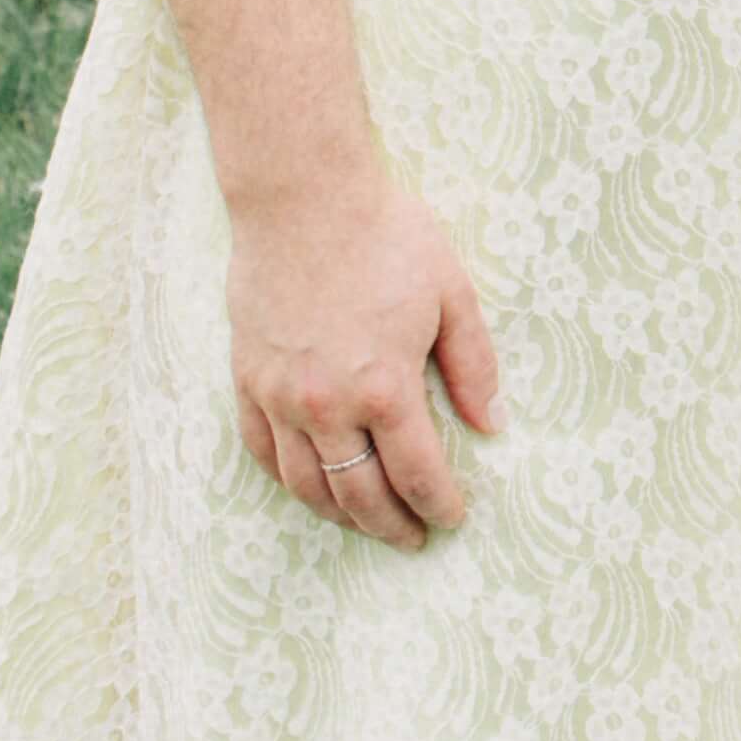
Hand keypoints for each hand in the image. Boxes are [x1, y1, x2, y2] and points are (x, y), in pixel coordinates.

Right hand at [224, 177, 504, 549]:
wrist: (305, 201)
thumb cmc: (388, 239)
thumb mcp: (452, 295)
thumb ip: (473, 366)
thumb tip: (493, 424)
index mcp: (384, 387)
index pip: (416, 472)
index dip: (439, 503)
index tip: (453, 518)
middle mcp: (326, 406)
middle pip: (359, 493)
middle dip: (391, 524)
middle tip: (414, 539)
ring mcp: (280, 397)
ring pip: (305, 484)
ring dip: (338, 514)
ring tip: (365, 524)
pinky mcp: (247, 381)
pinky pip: (261, 452)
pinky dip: (287, 480)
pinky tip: (309, 486)